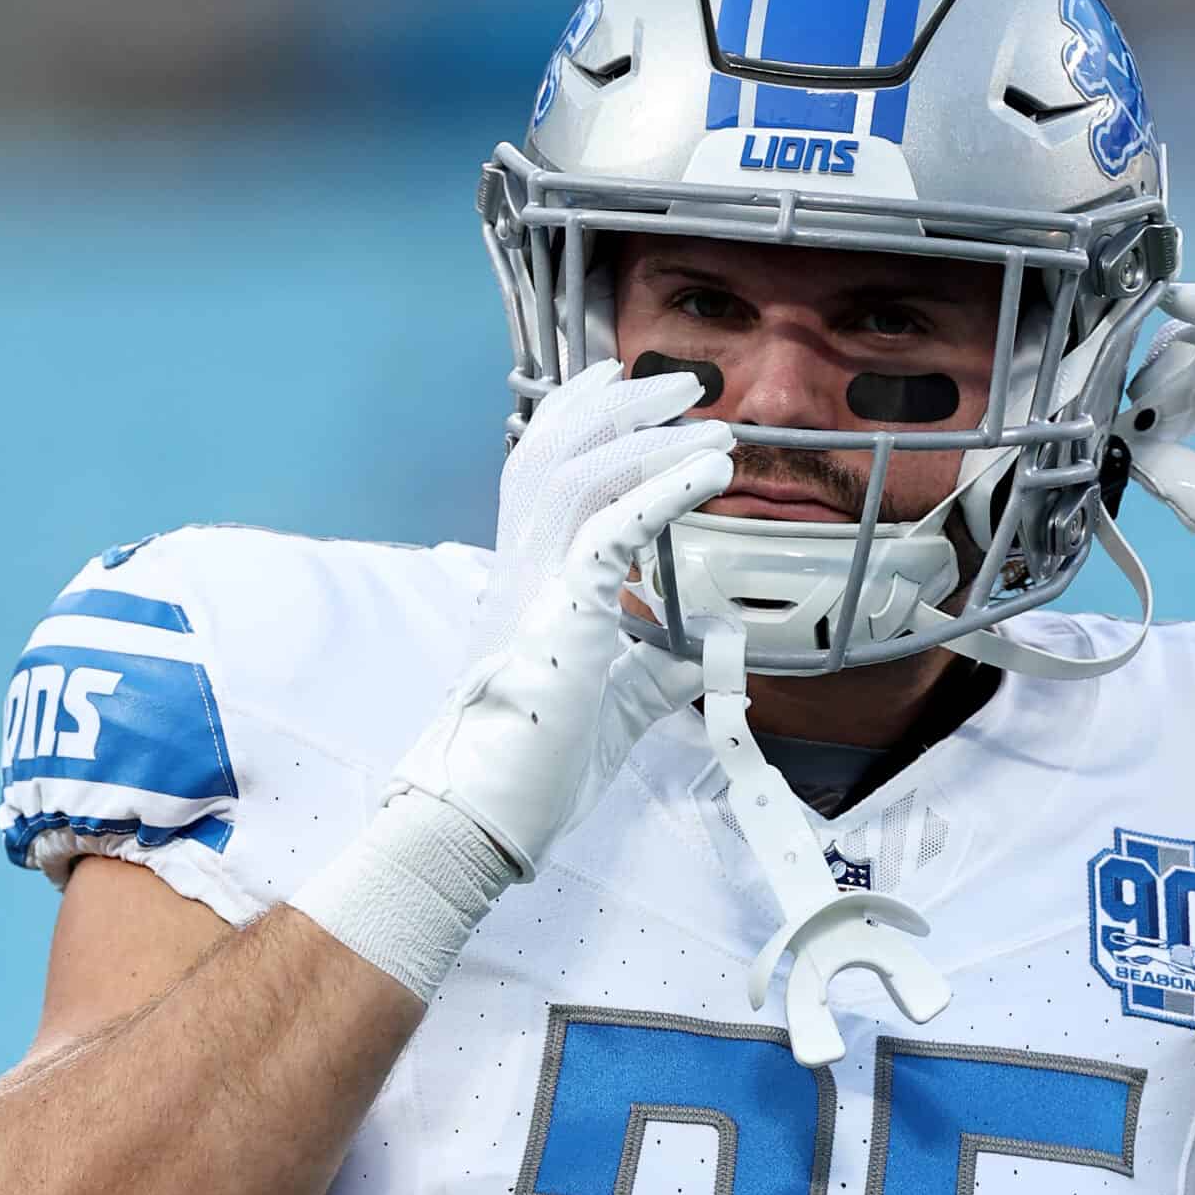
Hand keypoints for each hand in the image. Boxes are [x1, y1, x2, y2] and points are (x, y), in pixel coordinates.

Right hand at [393, 359, 732, 875]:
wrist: (487, 813)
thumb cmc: (536, 767)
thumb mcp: (616, 707)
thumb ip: (655, 672)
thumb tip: (703, 657)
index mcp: (524, 578)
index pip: (543, 469)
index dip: (580, 416)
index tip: (620, 380)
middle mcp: (519, 567)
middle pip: (555, 449)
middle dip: (620, 404)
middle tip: (686, 382)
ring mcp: (532, 585)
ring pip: (575, 471)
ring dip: (645, 433)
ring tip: (707, 416)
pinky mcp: (560, 611)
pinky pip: (611, 528)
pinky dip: (662, 490)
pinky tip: (706, 469)